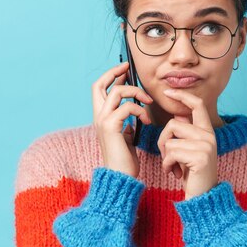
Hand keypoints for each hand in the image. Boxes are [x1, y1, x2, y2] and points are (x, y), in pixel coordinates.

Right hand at [92, 61, 153, 177]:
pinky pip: (127, 107)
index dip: (110, 75)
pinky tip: (147, 121)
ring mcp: (102, 120)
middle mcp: (98, 116)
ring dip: (136, 92)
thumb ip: (124, 123)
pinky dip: (141, 110)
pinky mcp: (111, 126)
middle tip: (129, 68)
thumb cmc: (124, 160)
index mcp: (100, 117)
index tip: (125, 69)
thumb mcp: (125, 136)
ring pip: (117, 91)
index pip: (98, 88)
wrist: (120, 178)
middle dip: (115, 72)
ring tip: (148, 102)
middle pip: (99, 84)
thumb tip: (132, 113)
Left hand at [157, 88, 218, 199]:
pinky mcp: (200, 157)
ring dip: (165, 156)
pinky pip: (171, 153)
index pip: (197, 105)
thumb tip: (177, 116)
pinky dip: (167, 165)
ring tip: (173, 167)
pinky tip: (174, 174)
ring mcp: (206, 146)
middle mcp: (209, 136)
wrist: (202, 199)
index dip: (182, 96)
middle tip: (167, 158)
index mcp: (207, 132)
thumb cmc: (192, 175)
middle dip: (163, 141)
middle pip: (173, 124)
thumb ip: (185, 133)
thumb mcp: (188, 151)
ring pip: (170, 140)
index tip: (168, 91)